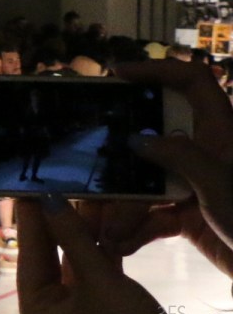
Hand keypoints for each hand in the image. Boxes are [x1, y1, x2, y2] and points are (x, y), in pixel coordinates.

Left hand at [16, 197, 197, 313]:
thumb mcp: (99, 281)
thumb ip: (73, 238)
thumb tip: (49, 200)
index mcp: (35, 311)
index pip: (29, 255)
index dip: (31, 220)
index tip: (29, 187)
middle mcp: (49, 309)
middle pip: (49, 254)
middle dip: (59, 220)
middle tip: (58, 183)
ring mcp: (75, 306)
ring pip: (74, 257)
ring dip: (83, 228)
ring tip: (85, 193)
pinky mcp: (101, 303)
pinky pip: (93, 267)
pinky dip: (100, 245)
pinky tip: (104, 216)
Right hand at [100, 61, 232, 275]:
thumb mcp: (219, 183)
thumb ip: (179, 156)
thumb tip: (138, 140)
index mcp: (221, 132)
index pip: (192, 82)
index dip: (157, 69)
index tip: (118, 74)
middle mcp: (206, 152)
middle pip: (154, 134)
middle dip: (123, 152)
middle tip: (93, 153)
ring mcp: (195, 184)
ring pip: (147, 181)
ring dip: (125, 206)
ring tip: (107, 228)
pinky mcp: (188, 215)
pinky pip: (153, 215)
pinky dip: (137, 229)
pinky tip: (120, 243)